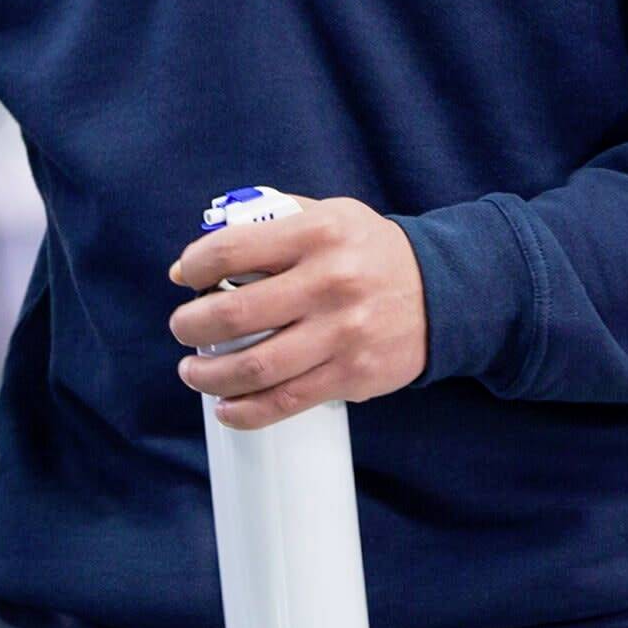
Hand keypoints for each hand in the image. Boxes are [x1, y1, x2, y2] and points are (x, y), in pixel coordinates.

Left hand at [169, 194, 427, 429]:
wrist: (443, 293)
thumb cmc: (370, 252)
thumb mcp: (331, 216)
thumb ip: (271, 223)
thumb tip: (198, 261)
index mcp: (318, 234)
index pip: (231, 250)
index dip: (195, 267)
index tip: (186, 278)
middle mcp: (329, 282)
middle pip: (233, 314)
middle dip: (191, 326)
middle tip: (183, 329)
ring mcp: (342, 333)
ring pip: (253, 367)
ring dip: (208, 376)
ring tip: (195, 372)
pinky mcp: (353, 374)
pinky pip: (285, 402)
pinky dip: (244, 411)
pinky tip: (227, 406)